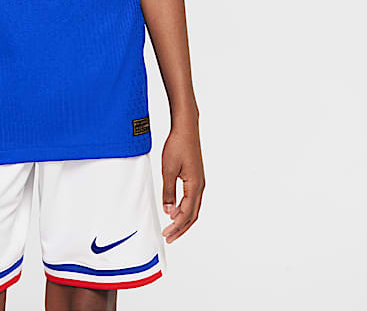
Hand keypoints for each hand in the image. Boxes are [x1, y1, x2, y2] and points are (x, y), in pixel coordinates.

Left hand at [160, 125, 203, 242]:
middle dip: (181, 228)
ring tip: (171, 228)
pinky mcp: (195, 177)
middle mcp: (200, 186)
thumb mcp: (168, 169)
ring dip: (183, 219)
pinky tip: (175, 209)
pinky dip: (184, 208)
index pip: (186, 213)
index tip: (166, 234)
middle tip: (169, 238)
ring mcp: (199, 182)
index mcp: (195, 186)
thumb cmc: (178, 145)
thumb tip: (169, 211)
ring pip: (193, 207)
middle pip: (192, 214)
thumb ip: (169, 191)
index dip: (177, 226)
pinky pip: (192, 198)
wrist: (186, 128)